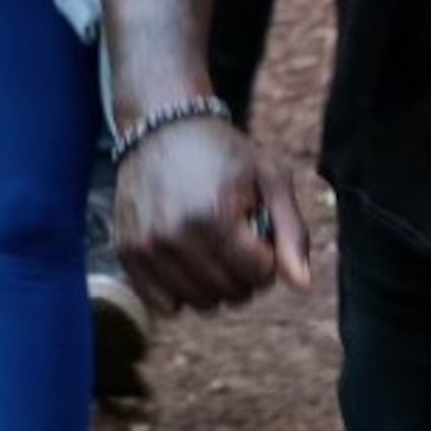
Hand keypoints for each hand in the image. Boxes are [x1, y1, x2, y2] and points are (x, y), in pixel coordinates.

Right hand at [114, 113, 311, 311]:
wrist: (162, 126)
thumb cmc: (223, 154)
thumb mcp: (270, 178)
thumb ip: (292, 234)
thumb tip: (303, 287)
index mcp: (214, 216)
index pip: (259, 275)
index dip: (268, 256)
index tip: (258, 232)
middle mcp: (175, 236)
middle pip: (230, 293)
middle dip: (244, 273)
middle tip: (237, 240)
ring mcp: (146, 247)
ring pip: (199, 303)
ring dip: (214, 285)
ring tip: (212, 248)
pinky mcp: (127, 252)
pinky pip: (163, 305)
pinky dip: (180, 292)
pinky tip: (186, 261)